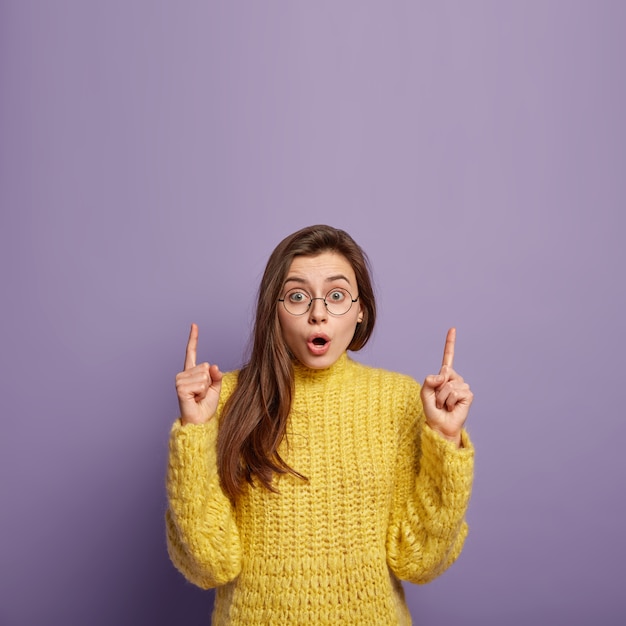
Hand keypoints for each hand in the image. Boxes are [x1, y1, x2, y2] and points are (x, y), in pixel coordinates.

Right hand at [175, 323, 222, 424]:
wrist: (200, 421)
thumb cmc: (206, 406)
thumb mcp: (215, 387)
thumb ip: (216, 375)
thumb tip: (212, 365)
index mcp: (192, 372)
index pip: (192, 352)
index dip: (193, 338)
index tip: (194, 325)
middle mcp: (183, 374)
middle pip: (205, 366)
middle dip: (209, 381)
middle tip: (202, 394)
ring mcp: (180, 380)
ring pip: (204, 375)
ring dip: (206, 388)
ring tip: (198, 397)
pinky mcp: (180, 387)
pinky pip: (201, 383)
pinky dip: (202, 392)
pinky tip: (195, 398)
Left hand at [420, 328, 472, 446]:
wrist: (440, 425)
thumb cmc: (432, 410)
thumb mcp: (424, 392)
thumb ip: (429, 380)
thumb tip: (443, 374)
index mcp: (444, 376)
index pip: (448, 357)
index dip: (450, 343)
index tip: (452, 328)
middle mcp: (455, 379)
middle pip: (444, 373)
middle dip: (437, 388)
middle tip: (439, 400)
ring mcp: (462, 386)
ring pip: (448, 385)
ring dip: (442, 398)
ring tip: (445, 405)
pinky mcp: (468, 395)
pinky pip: (455, 392)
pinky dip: (449, 402)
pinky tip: (452, 407)